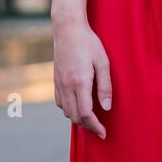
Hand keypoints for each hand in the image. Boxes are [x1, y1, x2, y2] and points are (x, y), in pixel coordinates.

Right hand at [53, 16, 111, 138]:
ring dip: (78, 119)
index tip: (103, 133)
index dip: (95, 126)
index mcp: (80, 82)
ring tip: (91, 119)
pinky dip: (68, 110)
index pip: (86, 113)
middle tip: (99, 129)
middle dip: (88, 126)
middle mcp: (67, 86)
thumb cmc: (89, 43)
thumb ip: (105, 86)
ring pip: (66, 111)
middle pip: (75, 116)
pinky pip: (60, 103)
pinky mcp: (55, 80)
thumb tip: (106, 108)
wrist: (68, 29)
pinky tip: (77, 106)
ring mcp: (59, 83)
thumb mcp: (103, 62)